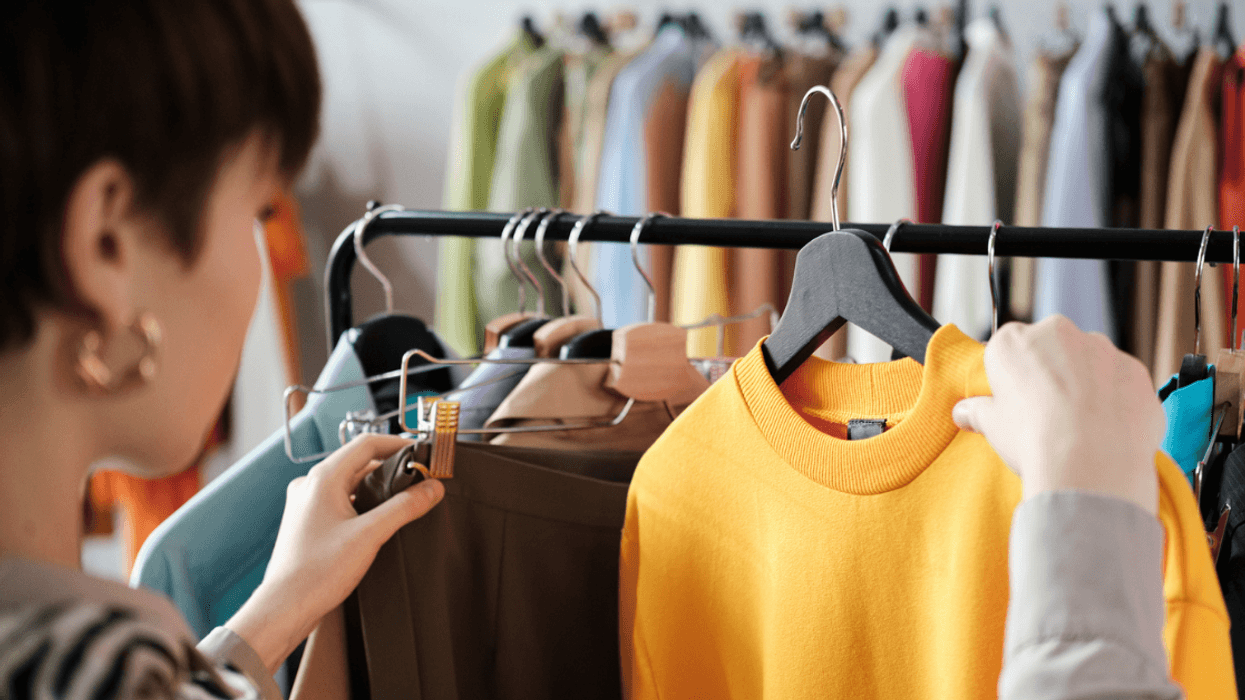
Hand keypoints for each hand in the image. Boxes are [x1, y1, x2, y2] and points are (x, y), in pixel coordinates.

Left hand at [225, 434, 444, 671]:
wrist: (284, 608)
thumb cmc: (317, 573)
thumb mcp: (370, 535)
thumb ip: (404, 507)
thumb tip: (433, 488)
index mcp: (322, 479)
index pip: (367, 444)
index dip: (399, 444)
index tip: (422, 453)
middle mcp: (310, 485)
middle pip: (358, 461)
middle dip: (391, 467)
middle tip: (420, 479)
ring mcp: (305, 503)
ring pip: (348, 481)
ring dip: (376, 485)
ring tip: (403, 499)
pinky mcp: (306, 521)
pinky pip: (338, 499)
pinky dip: (360, 501)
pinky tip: (375, 520)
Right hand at [951, 316, 1165, 516]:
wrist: (1091, 465)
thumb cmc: (1033, 439)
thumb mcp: (992, 427)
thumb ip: (978, 411)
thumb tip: (964, 412)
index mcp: (1014, 342)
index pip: (1007, 348)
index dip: (1010, 375)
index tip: (1013, 400)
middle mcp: (1059, 333)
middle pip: (1051, 348)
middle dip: (1050, 373)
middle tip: (1046, 413)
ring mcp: (1103, 349)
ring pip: (1090, 362)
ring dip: (1086, 383)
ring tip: (1081, 426)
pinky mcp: (1136, 371)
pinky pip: (1122, 381)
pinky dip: (1116, 399)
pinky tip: (1108, 430)